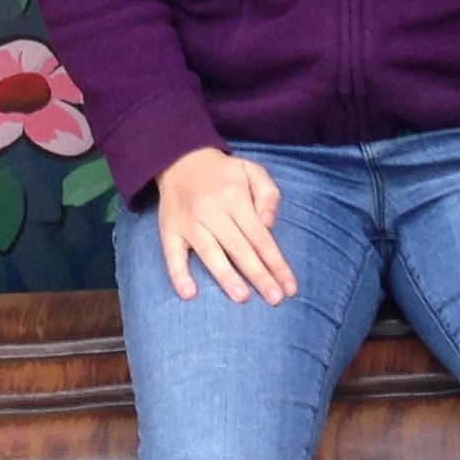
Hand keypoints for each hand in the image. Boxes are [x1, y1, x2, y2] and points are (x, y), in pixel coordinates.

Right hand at [153, 147, 294, 304]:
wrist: (180, 159)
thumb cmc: (224, 173)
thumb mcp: (252, 170)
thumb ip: (268, 194)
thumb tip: (269, 223)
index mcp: (234, 198)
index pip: (260, 237)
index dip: (276, 263)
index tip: (290, 287)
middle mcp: (211, 212)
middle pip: (240, 249)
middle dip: (260, 276)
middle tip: (276, 299)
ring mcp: (189, 223)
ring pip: (210, 254)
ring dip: (227, 277)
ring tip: (243, 298)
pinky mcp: (169, 231)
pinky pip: (172, 256)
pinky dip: (179, 275)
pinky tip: (189, 294)